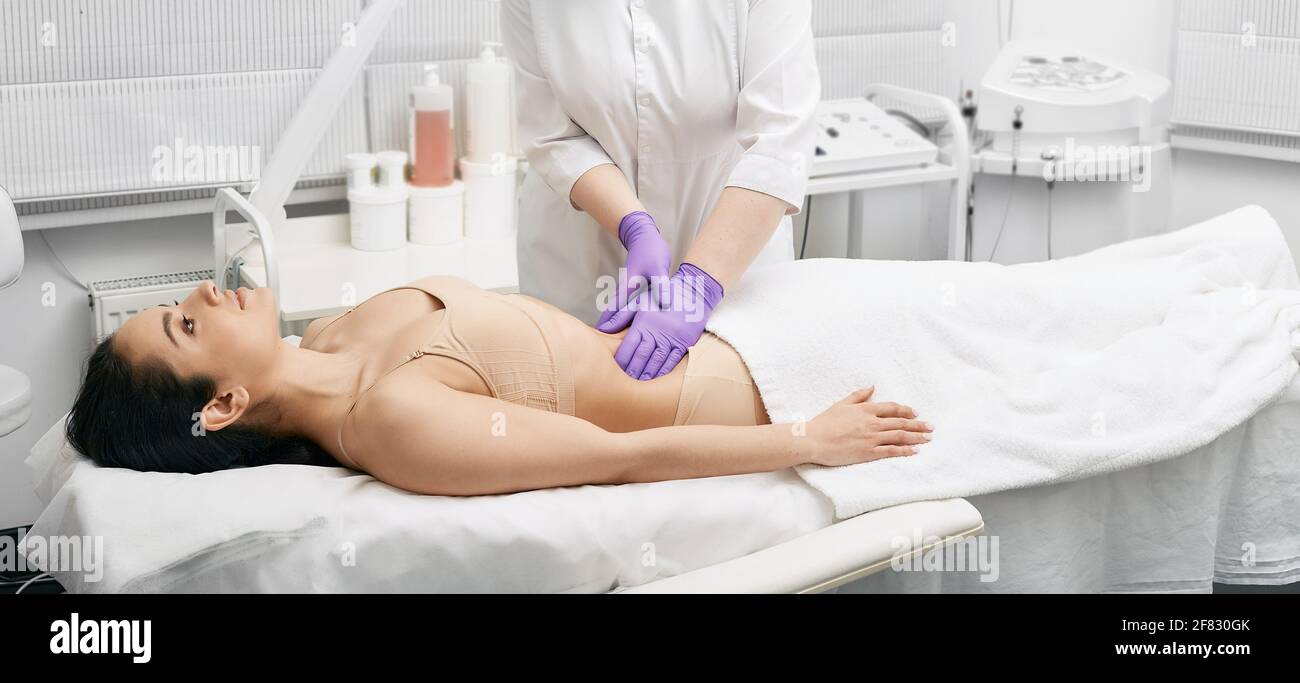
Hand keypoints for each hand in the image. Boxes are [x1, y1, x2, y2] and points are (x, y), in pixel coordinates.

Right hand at [596, 211, 671, 331]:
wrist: (645, 235)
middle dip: (609, 330)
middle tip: (604, 348)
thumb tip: (664, 305)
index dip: (608, 326)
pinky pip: (631, 307)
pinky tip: (630, 325)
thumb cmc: (651, 250)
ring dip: (617, 325)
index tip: (600, 341)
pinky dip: (628, 317)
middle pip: (614, 314)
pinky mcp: (636, 289)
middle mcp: (626, 291)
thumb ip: (661, 286)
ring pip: (621, 312)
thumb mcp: (658, 267)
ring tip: (614, 342)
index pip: (614, 311)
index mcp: (628, 289)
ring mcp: (630, 290)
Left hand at [607, 262, 723, 379]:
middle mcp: (657, 331)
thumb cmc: (662, 296)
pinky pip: (673, 360)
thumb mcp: (640, 301)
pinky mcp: (684, 342)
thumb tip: (602, 328)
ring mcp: (672, 337)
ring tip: (638, 385)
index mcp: (643, 322)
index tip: (614, 370)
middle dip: (632, 371)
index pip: (628, 346)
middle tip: (623, 384)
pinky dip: (664, 371)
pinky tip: (657, 379)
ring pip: (657, 360)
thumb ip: (621, 315)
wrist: (692, 292)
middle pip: (641, 356)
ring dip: (647, 374)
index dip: (621, 360)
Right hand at [804, 388, 931, 466]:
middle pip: (900, 423)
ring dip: (916, 437)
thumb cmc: (824, 422)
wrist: (813, 440)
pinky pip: (890, 451)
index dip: (905, 411)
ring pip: (899, 436)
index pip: (892, 408)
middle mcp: (872, 423)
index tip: (915, 414)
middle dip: (918, 425)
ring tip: (928, 438)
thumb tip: (872, 387)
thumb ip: (858, 396)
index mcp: (865, 410)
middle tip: (930, 427)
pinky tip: (914, 451)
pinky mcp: (868, 452)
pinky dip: (904, 450)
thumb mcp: (841, 404)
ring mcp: (871, 438)